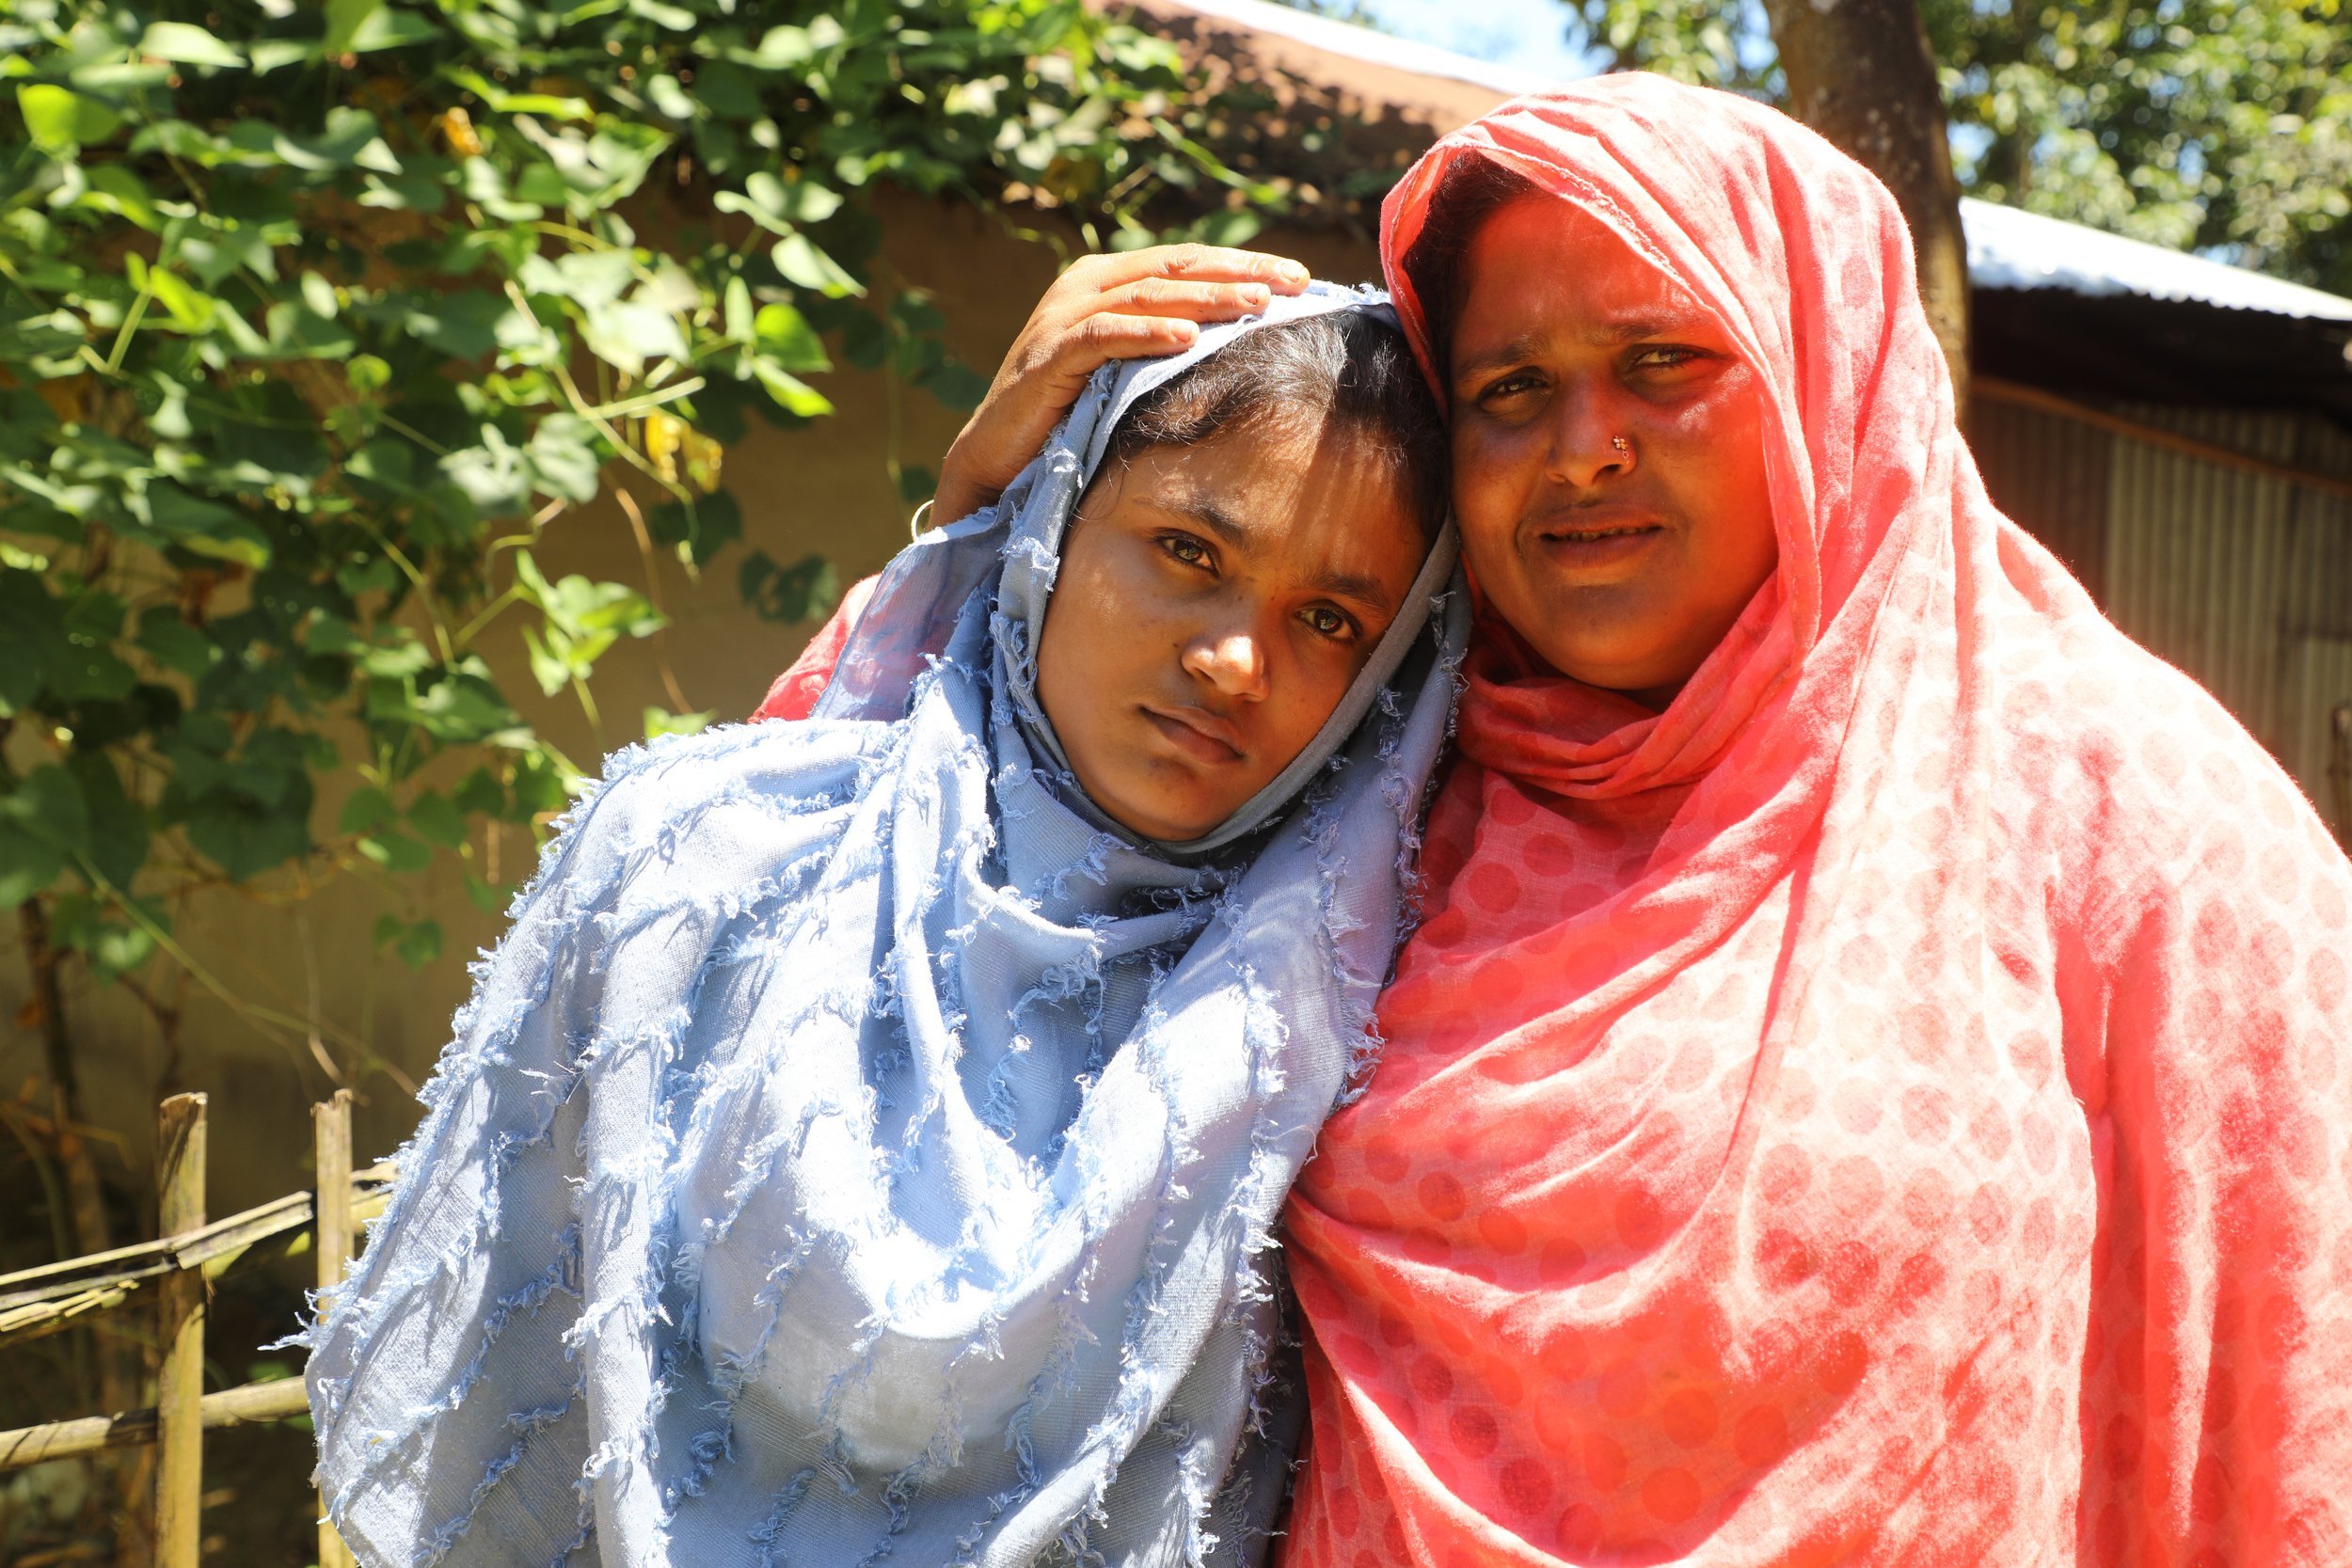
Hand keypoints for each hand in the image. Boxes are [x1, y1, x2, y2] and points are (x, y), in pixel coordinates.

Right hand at [933, 245, 1310, 523]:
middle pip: (1174, 267)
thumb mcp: (1129, 370)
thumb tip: (1243, 343)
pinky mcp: (1049, 354)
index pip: (1186, 261)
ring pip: (1146, 294)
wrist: (997, 455)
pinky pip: (1104, 334)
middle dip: (1239, 272)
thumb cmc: (1070, 416)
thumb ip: (1168, 344)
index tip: (1301, 277)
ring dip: (1207, 297)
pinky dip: (1147, 333)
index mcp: (1107, 280)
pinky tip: (1189, 337)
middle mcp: (1084, 285)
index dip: (1244, 263)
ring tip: (1256, 302)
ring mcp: (1063, 315)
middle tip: (1295, 282)